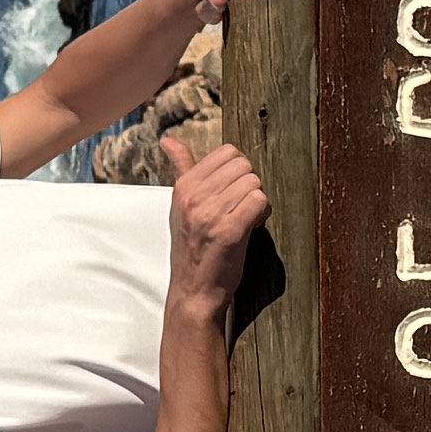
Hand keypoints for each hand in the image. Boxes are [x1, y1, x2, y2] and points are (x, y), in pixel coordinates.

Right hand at [167, 143, 268, 302]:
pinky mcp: (229, 231)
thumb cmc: (192, 246)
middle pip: (244, 165)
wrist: (193, 291)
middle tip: (240, 208)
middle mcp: (193, 197)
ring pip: (254, 183)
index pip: (227, 152)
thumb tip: (168, 140)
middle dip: (249, 185)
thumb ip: (181, 169)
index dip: (237, 173)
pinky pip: (259, 201)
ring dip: (257, 202)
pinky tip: (251, 228)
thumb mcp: (180, 204)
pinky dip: (262, 215)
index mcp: (183, 186)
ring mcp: (210, 214)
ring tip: (244, 220)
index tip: (230, 194)